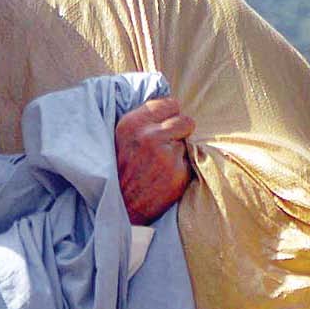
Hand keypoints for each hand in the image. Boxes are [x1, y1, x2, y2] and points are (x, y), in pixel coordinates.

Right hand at [115, 97, 194, 224]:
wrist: (119, 205)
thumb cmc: (119, 169)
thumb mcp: (121, 137)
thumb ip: (143, 120)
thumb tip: (170, 106)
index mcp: (132, 124)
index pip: (169, 103)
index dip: (168, 116)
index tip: (162, 126)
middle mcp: (149, 136)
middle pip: (185, 120)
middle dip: (179, 132)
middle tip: (165, 146)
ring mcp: (166, 155)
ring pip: (187, 143)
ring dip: (178, 152)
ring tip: (160, 164)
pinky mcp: (178, 172)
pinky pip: (190, 162)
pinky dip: (181, 169)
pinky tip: (165, 176)